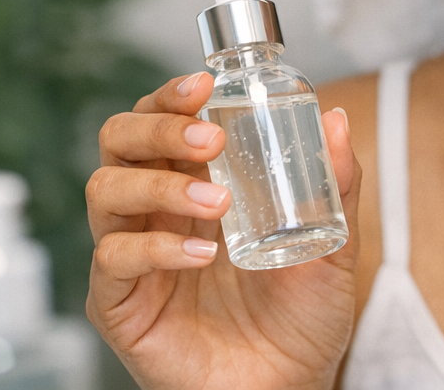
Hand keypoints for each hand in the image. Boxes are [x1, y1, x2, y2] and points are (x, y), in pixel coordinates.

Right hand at [86, 73, 361, 389]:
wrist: (291, 386)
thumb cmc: (304, 317)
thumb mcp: (333, 244)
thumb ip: (336, 185)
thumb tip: (336, 120)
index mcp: (198, 182)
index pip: (163, 120)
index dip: (171, 96)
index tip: (204, 84)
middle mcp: (158, 211)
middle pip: (119, 141)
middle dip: (156, 126)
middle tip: (207, 137)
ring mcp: (135, 255)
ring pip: (107, 191)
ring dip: (161, 185)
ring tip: (218, 204)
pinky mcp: (120, 304)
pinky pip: (112, 260)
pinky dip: (155, 249)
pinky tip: (200, 256)